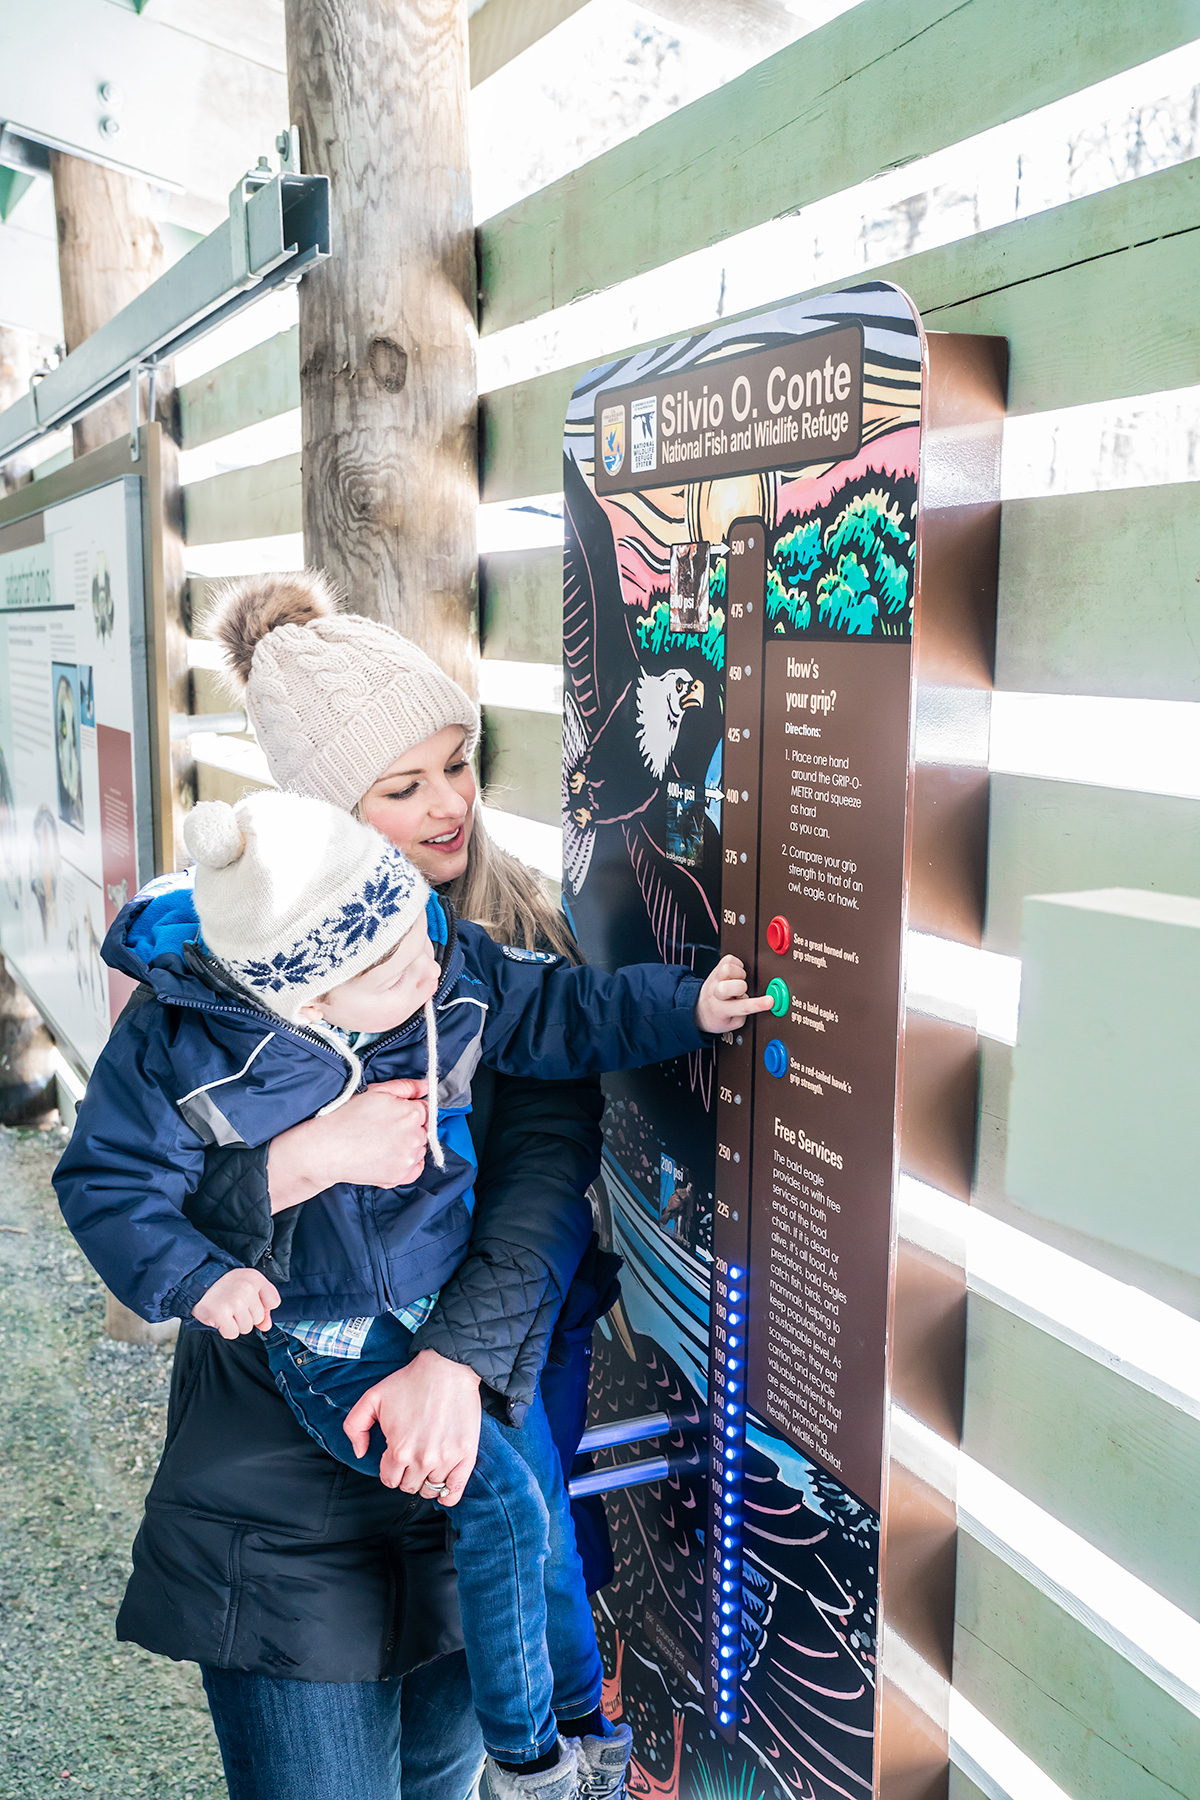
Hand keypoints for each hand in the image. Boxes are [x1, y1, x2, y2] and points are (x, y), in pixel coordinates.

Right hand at [192, 1267, 279, 1338]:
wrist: (198, 1283)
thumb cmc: (225, 1287)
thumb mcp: (247, 1288)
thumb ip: (262, 1306)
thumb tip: (266, 1326)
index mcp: (255, 1278)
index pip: (273, 1302)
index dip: (262, 1307)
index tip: (250, 1302)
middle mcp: (247, 1288)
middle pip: (258, 1318)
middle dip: (246, 1316)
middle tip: (233, 1305)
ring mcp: (234, 1301)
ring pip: (246, 1328)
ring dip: (235, 1324)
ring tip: (226, 1310)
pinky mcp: (220, 1313)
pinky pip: (232, 1334)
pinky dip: (226, 1330)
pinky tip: (220, 1318)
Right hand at [267, 1079, 428, 1210]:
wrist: (326, 1148)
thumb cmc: (347, 1117)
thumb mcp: (376, 1091)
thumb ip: (407, 1087)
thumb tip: (427, 1085)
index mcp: (412, 1113)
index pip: (426, 1109)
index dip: (410, 1109)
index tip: (394, 1114)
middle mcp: (415, 1137)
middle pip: (423, 1129)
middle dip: (409, 1126)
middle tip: (383, 1128)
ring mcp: (408, 1159)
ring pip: (419, 1148)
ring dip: (407, 1145)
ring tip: (381, 1142)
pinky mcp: (400, 1176)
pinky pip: (416, 1168)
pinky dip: (407, 1163)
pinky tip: (388, 1156)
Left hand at [344, 1349, 481, 1504]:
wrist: (447, 1367)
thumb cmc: (410, 1381)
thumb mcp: (372, 1398)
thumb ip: (355, 1427)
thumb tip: (360, 1453)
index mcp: (398, 1450)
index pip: (389, 1479)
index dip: (390, 1469)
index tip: (397, 1456)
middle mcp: (421, 1460)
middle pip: (409, 1486)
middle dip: (407, 1475)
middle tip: (413, 1457)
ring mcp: (445, 1459)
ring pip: (430, 1489)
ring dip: (427, 1480)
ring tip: (428, 1463)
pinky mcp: (465, 1456)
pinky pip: (454, 1491)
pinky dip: (447, 1495)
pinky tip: (443, 1487)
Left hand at [695, 954, 774, 1034]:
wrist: (699, 1009)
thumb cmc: (718, 1015)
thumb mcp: (733, 1023)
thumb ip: (746, 1013)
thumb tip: (757, 1000)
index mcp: (721, 1010)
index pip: (742, 1007)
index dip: (758, 1004)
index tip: (770, 1001)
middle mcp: (716, 993)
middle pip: (728, 985)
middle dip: (741, 987)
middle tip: (741, 992)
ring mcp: (714, 979)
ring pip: (728, 969)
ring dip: (738, 974)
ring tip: (738, 982)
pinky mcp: (716, 969)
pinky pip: (728, 959)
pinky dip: (737, 964)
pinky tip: (735, 974)